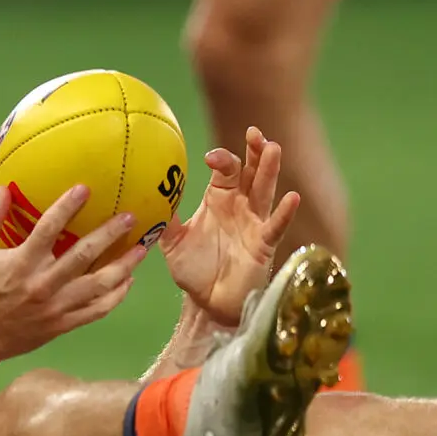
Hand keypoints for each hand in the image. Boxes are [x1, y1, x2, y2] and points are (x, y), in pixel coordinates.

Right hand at [0, 186, 144, 361]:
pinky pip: (97, 310)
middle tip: (129, 217)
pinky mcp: (63, 324)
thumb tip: (5, 189)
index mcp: (21, 264)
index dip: (67, 207)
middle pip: (82, 255)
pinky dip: (116, 296)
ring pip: (98, 285)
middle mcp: (43, 284)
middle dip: (108, 234)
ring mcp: (56, 307)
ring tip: (141, 249)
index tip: (84, 189)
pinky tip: (128, 281)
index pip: (48, 229)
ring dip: (123, 265)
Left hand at [158, 126, 302, 326]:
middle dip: (254, 152)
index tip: (210, 156)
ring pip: (264, 191)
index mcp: (219, 199)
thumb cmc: (193, 270)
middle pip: (251, 172)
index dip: (221, 159)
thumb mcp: (172, 242)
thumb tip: (143, 197)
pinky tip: (293, 197)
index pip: (225, 170)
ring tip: (272, 148)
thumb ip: (164, 219)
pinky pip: (276, 226)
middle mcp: (240, 206)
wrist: (208, 303)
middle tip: (254, 132)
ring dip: (269, 170)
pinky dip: (284, 212)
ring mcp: (254, 223)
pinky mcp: (264, 245)